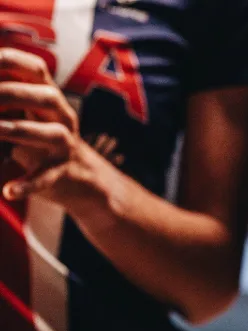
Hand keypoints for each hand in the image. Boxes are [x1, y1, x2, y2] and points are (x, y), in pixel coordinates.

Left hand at [0, 48, 117, 214]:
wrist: (79, 177)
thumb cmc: (37, 137)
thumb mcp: (23, 111)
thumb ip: (7, 97)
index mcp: (48, 97)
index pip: (36, 68)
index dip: (10, 60)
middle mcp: (62, 116)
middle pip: (48, 96)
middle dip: (11, 93)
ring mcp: (65, 145)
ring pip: (53, 133)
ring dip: (19, 129)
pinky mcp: (63, 172)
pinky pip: (48, 177)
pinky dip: (29, 184)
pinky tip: (8, 191)